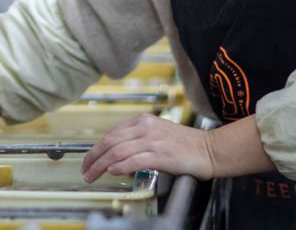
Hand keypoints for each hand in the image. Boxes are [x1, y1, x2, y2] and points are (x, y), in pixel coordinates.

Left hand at [80, 113, 215, 182]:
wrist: (210, 150)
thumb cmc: (186, 145)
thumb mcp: (158, 133)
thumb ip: (138, 139)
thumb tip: (116, 153)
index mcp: (144, 121)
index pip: (112, 133)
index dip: (96, 148)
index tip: (89, 159)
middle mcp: (146, 128)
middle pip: (110, 142)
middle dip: (93, 157)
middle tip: (85, 170)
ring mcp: (153, 141)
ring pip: (118, 151)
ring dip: (101, 165)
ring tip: (93, 175)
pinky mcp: (161, 155)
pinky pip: (133, 160)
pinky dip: (119, 167)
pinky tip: (112, 172)